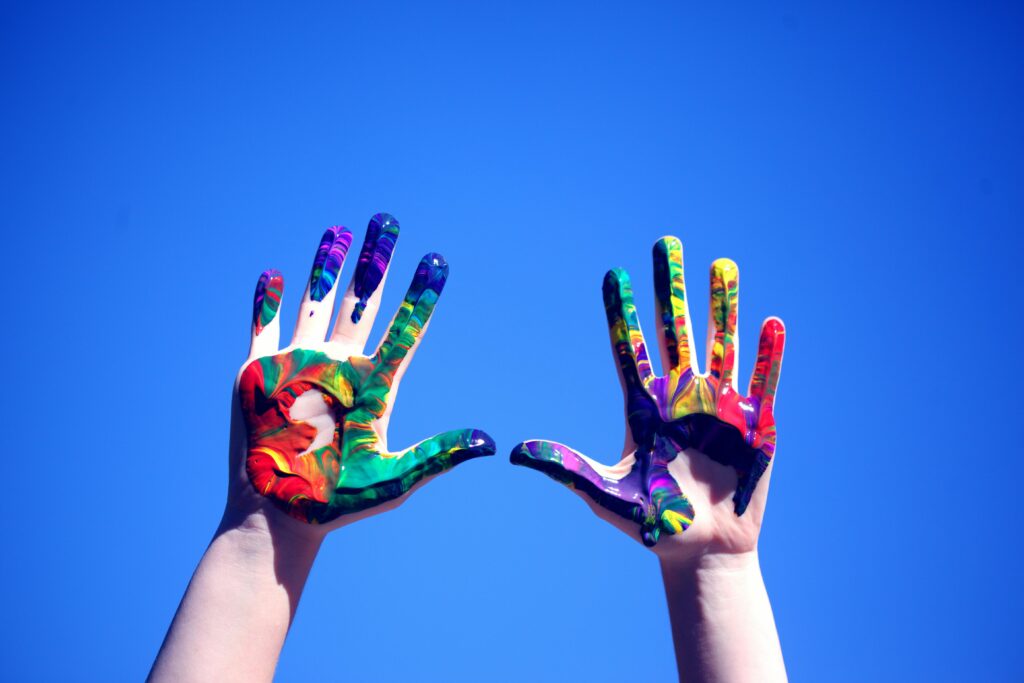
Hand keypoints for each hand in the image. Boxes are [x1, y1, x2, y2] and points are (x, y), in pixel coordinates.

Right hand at [233, 214, 494, 526]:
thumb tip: (490, 443)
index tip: (437, 261)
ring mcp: (298, 365)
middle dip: (375, 261)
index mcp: (372, 386)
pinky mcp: (257, 373)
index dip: (420, 296)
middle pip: (362, 301)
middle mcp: (338, 367)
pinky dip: (266, 300)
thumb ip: (438, 456)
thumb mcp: (395, 480)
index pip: (403, 329)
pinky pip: (262, 326)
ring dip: (327, 266)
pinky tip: (274, 273)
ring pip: (317, 302)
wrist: (279, 518)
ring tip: (340, 230)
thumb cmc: (339, 505)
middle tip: (387, 220)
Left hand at [511, 236, 784, 559]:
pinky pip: (762, 382)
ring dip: (723, 306)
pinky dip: (767, 354)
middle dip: (671, 288)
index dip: (621, 312)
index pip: (629, 349)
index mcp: (643, 409)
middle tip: (667, 243)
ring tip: (721, 265)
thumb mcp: (605, 494)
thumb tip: (515, 450)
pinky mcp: (755, 425)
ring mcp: (719, 407)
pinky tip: (769, 322)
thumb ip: (567, 467)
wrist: (702, 553)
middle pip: (675, 332)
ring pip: (720, 344)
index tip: (613, 274)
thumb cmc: (653, 526)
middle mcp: (681, 398)